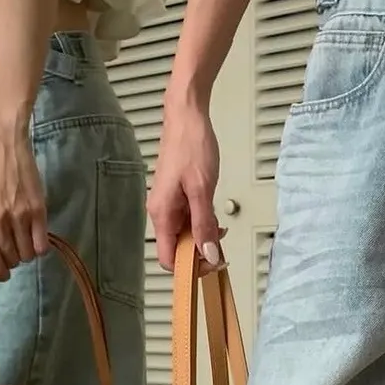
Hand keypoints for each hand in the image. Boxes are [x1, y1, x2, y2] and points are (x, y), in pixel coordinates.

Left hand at [0, 116, 49, 280]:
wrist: (2, 147)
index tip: (4, 270)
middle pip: (11, 262)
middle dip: (13, 258)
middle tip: (13, 244)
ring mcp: (19, 218)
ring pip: (28, 256)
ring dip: (27, 251)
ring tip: (24, 237)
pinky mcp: (38, 211)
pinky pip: (42, 246)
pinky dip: (40, 246)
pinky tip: (36, 236)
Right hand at [149, 91, 225, 271]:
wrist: (187, 116)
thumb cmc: (191, 146)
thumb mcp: (202, 190)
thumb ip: (204, 225)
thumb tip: (209, 254)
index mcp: (161, 214)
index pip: (169, 259)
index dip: (190, 267)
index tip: (213, 263)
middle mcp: (161, 212)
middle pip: (178, 249)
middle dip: (201, 252)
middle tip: (223, 247)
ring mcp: (169, 204)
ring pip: (185, 235)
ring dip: (204, 237)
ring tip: (221, 230)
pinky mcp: (177, 196)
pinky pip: (188, 220)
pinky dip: (203, 223)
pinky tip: (214, 218)